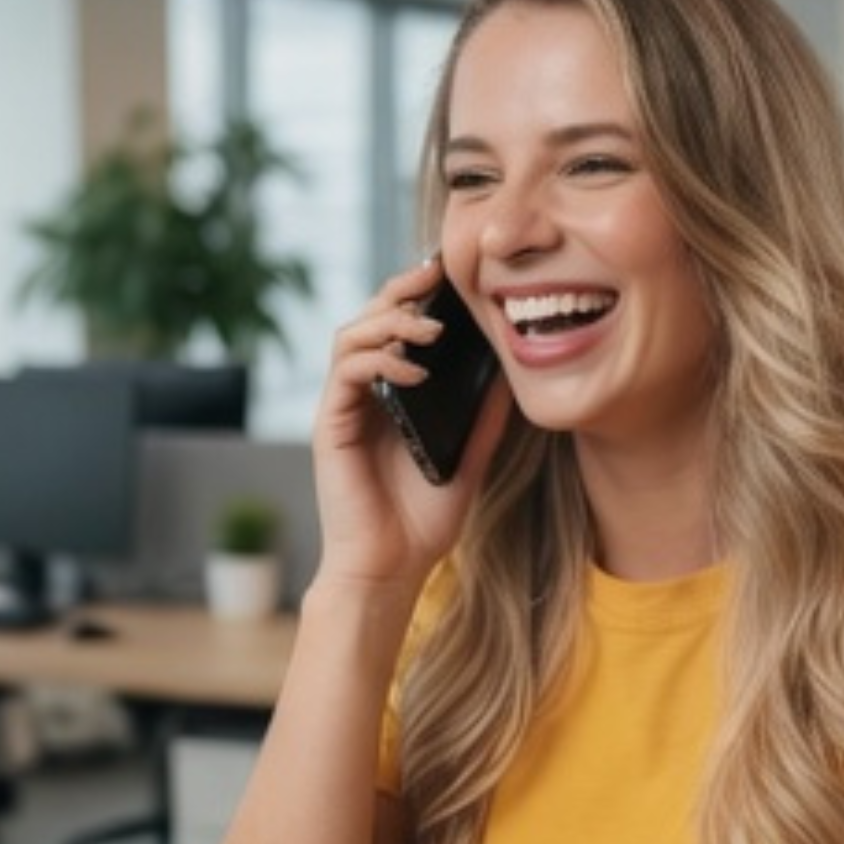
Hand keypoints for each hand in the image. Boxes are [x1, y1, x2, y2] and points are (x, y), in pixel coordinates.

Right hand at [310, 259, 510, 591]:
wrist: (392, 568)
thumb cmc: (424, 521)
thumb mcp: (470, 458)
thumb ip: (484, 417)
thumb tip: (512, 373)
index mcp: (392, 397)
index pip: (397, 329)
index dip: (418, 297)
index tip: (451, 275)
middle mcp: (363, 394)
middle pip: (370, 319)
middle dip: (401, 290)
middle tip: (436, 274)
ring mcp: (344, 408)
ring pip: (351, 335)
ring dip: (390, 322)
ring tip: (431, 328)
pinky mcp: (331, 426)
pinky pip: (345, 373)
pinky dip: (377, 360)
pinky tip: (413, 370)